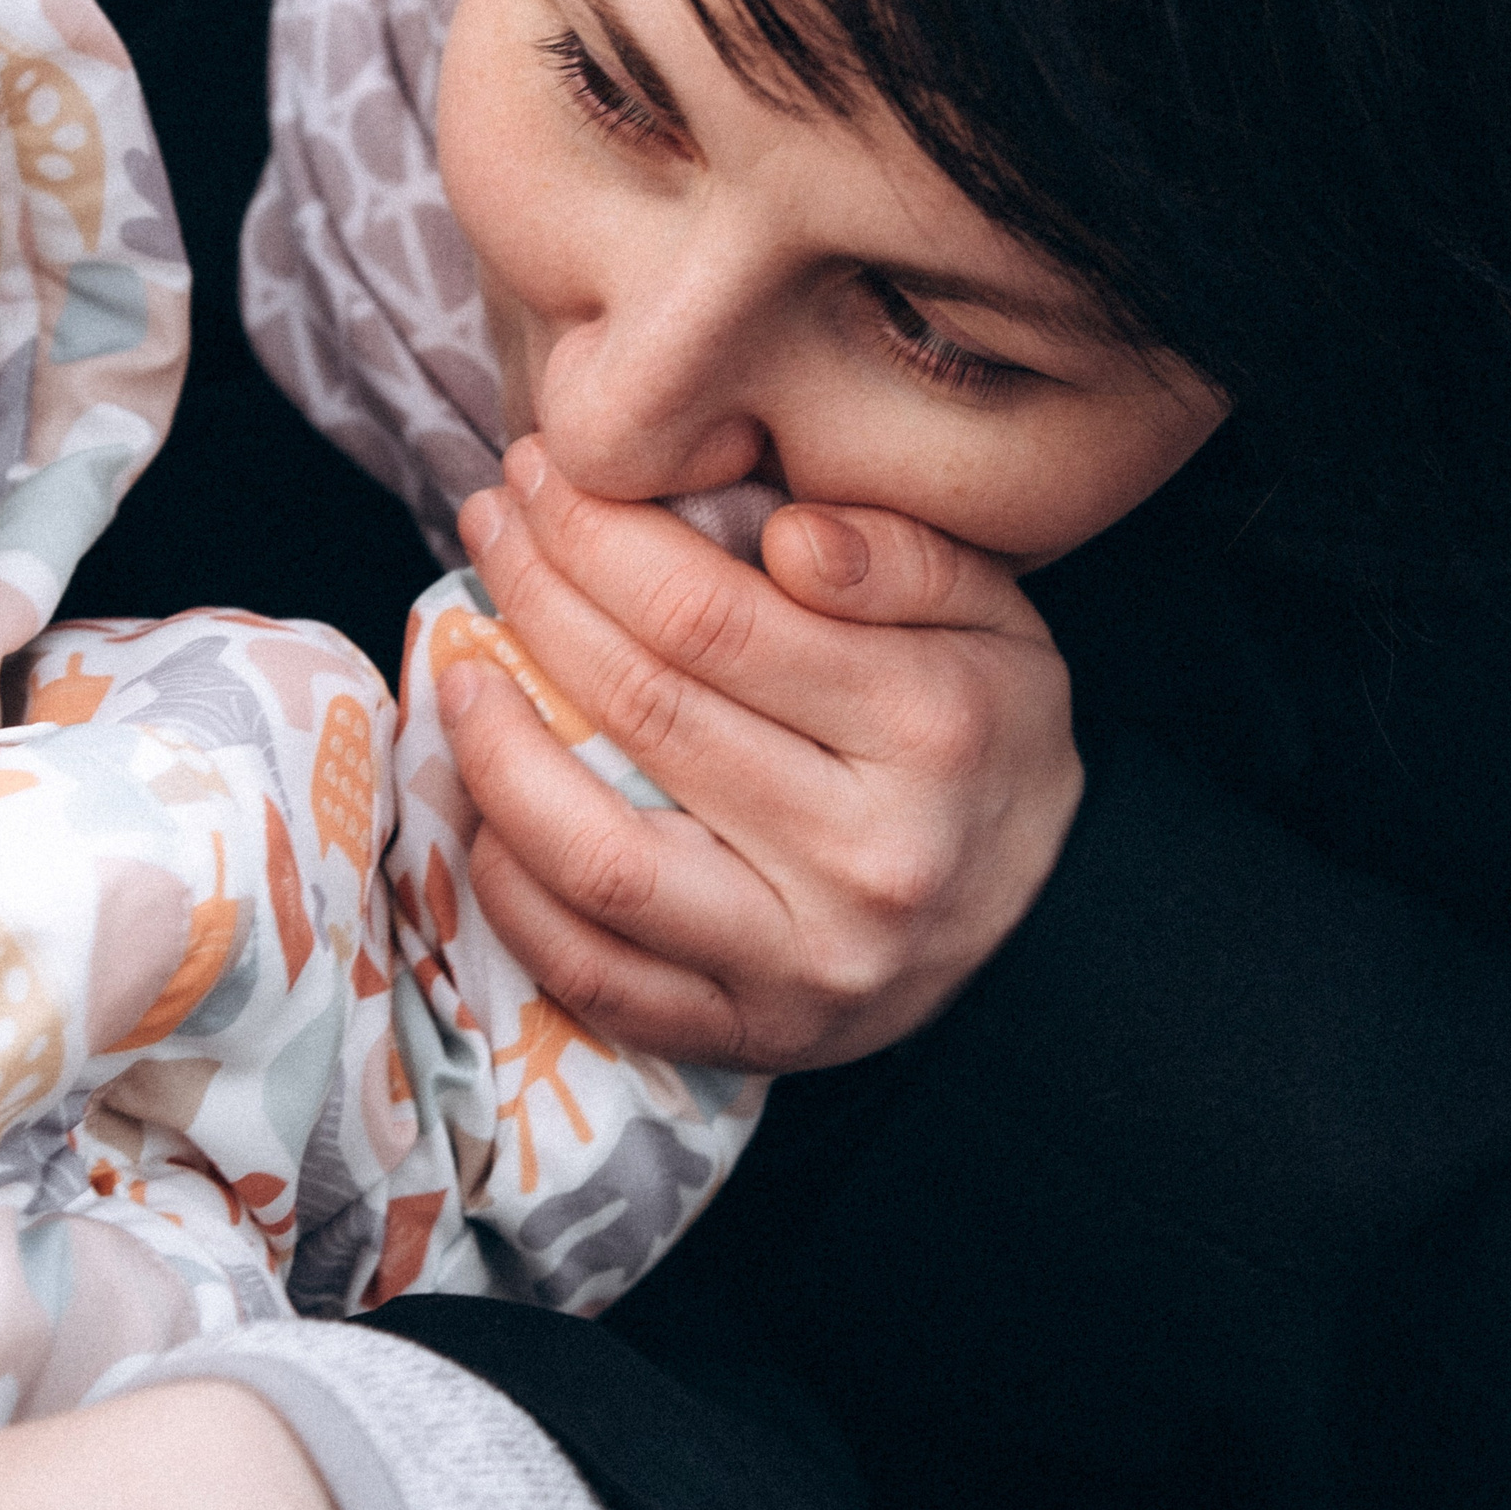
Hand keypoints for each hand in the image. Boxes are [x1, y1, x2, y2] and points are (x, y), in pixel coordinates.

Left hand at [441, 443, 1082, 1070]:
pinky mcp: (748, 1036)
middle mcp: (866, 854)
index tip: (544, 473)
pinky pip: (594, 972)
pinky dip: (513, 890)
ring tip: (462, 672)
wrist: (1049, 930)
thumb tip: (784, 530)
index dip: (600, 534)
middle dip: (536, 597)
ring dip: (497, 754)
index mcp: (930, 726)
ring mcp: (801, 962)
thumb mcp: (996, 619)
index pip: (710, 615)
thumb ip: (898, 556)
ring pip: (599, 857)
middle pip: (644, 709)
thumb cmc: (990, 742)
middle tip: (491, 523)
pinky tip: (487, 811)